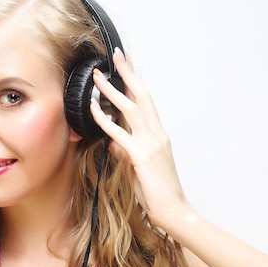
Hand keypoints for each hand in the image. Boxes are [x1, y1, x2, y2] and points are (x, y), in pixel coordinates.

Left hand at [90, 49, 192, 229]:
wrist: (173, 210)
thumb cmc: (158, 191)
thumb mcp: (139, 167)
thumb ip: (126, 151)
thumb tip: (112, 141)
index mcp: (159, 135)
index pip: (146, 102)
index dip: (135, 82)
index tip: (125, 66)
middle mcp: (157, 134)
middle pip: (142, 96)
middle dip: (128, 74)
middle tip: (116, 56)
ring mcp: (151, 143)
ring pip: (131, 109)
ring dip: (113, 91)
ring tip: (98, 78)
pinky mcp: (142, 156)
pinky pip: (120, 133)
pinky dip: (105, 120)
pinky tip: (94, 110)